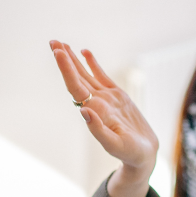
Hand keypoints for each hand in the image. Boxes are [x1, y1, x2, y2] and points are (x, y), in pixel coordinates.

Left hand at [50, 40, 156, 196]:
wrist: (143, 155)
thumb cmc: (130, 153)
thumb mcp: (114, 145)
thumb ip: (98, 130)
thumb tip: (84, 111)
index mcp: (95, 111)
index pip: (76, 86)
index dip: (66, 69)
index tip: (58, 52)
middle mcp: (97, 102)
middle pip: (76, 77)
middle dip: (64, 59)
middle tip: (52, 41)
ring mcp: (106, 98)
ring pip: (86, 74)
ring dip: (73, 59)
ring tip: (61, 43)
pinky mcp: (117, 96)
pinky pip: (102, 76)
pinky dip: (93, 63)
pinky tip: (84, 52)